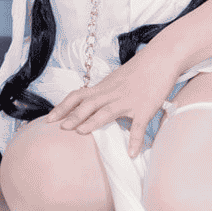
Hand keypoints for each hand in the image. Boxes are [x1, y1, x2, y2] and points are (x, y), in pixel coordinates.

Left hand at [46, 45, 180, 157]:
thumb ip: (106, 92)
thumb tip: (95, 105)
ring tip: (81, 133)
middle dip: (73, 116)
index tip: (49, 118)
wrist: (162, 57)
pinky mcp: (145, 108)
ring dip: (93, 122)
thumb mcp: (118, 79)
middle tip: (60, 128)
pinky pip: (139, 126)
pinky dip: (135, 140)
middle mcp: (113, 93)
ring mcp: (128, 101)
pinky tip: (132, 153)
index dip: (63, 107)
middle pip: (88, 104)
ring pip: (107, 111)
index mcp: (105, 87)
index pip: (78, 96)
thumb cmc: (140, 68)